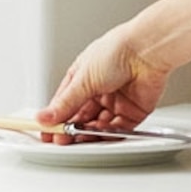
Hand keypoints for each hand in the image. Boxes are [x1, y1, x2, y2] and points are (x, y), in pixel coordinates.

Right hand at [43, 30, 170, 132]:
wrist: (147, 51)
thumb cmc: (117, 51)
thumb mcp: (82, 79)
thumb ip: (64, 104)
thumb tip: (44, 117)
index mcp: (83, 78)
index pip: (64, 104)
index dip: (55, 120)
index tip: (47, 133)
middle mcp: (99, 90)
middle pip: (81, 118)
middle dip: (70, 130)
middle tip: (61, 140)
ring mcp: (116, 102)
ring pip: (98, 126)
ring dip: (88, 133)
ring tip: (79, 138)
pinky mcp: (132, 112)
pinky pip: (118, 129)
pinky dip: (108, 134)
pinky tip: (99, 134)